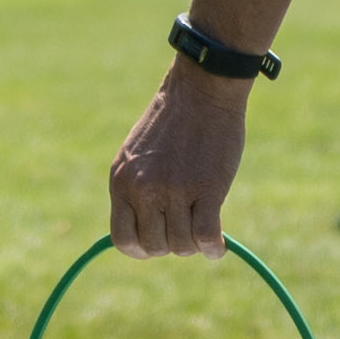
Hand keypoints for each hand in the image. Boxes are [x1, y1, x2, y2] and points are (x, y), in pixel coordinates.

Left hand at [108, 69, 248, 257]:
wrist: (202, 90)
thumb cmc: (173, 122)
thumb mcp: (137, 155)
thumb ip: (135, 189)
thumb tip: (146, 228)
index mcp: (121, 180)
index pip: (122, 239)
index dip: (141, 248)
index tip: (158, 240)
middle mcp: (143, 189)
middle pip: (154, 247)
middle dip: (171, 245)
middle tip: (186, 227)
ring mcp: (174, 190)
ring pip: (181, 245)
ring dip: (194, 244)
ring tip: (203, 228)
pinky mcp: (206, 189)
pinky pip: (206, 238)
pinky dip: (213, 248)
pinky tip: (217, 245)